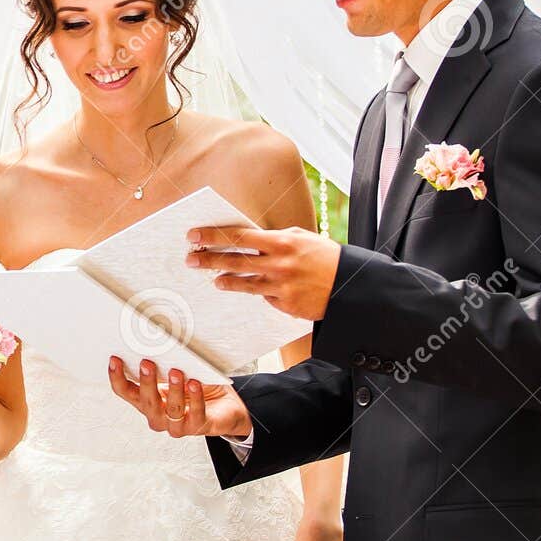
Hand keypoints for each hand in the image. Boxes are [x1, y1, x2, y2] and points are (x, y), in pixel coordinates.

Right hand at [107, 356, 251, 438]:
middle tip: (147, 363)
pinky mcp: (197, 426)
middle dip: (146, 382)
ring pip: (170, 409)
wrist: (224, 408)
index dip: (117, 377)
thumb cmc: (196, 388)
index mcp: (147, 401)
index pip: (126, 392)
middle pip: (146, 401)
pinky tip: (195, 384)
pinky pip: (195, 413)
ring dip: (173, 389)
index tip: (115, 359)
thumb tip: (161, 342)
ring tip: (177, 372)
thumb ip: (166, 364)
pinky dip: (195, 398)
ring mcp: (176, 424)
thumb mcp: (178, 373)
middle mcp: (157, 415)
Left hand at [184, 225, 340, 321]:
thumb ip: (275, 239)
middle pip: (234, 261)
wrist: (350, 286)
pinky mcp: (285, 305)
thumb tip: (251, 239)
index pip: (239, 236)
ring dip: (226, 281)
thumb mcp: (302, 238)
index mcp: (281, 242)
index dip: (213, 236)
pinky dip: (261, 293)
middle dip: (209, 259)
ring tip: (214, 280)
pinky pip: (265, 298)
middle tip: (190, 259)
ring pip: (244, 285)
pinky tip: (260, 289)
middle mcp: (278, 264)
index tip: (194, 235)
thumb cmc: (326, 257)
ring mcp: (280, 287)